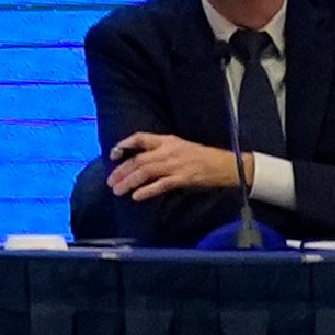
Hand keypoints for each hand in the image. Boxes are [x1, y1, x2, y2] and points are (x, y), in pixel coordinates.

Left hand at [103, 135, 250, 201]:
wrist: (223, 164)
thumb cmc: (201, 156)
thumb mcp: (179, 146)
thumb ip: (161, 149)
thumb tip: (141, 159)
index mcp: (167, 140)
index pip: (140, 138)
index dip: (124, 145)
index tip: (113, 154)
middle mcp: (168, 150)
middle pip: (139, 159)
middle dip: (122, 170)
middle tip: (110, 181)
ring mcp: (175, 164)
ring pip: (145, 172)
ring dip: (129, 181)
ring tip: (117, 190)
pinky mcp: (182, 178)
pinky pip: (161, 185)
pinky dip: (147, 190)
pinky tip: (136, 196)